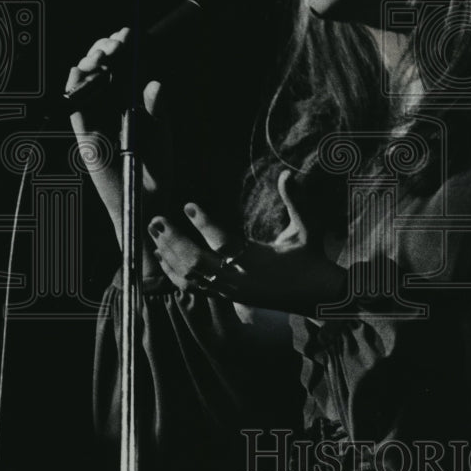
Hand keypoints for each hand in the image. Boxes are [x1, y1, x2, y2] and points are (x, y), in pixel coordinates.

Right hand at [67, 27, 172, 243]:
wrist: (146, 199)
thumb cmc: (156, 166)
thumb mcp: (161, 133)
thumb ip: (156, 109)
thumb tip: (155, 83)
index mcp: (134, 99)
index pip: (125, 64)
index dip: (123, 45)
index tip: (128, 34)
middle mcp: (114, 103)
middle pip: (103, 66)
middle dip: (106, 48)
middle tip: (117, 44)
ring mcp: (98, 115)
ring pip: (87, 79)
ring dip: (92, 60)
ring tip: (104, 55)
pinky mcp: (85, 130)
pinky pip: (75, 105)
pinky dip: (76, 87)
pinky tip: (82, 72)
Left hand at [148, 171, 346, 316]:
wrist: (316, 297)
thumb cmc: (311, 258)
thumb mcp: (307, 228)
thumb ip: (296, 201)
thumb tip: (288, 173)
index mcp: (259, 261)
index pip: (225, 242)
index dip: (204, 224)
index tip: (188, 205)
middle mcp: (241, 279)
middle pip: (198, 262)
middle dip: (175, 241)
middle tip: (157, 219)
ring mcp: (232, 290)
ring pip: (192, 276)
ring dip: (170, 254)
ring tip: (155, 232)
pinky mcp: (228, 297)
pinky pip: (194, 287)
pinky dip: (175, 272)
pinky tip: (162, 257)